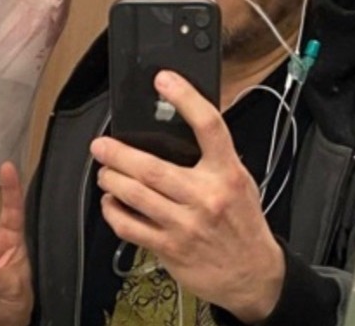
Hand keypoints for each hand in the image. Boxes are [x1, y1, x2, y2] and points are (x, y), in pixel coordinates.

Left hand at [91, 71, 283, 322]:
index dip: (186, 99)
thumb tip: (177, 127)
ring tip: (104, 172)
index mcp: (227, 174)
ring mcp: (186, 224)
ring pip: (135, 195)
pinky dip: (113, 212)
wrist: (253, 275)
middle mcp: (206, 197)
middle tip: (101, 145)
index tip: (164, 80)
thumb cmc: (242, 224)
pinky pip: (130, 227)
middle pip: (152, 168)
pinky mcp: (170, 248)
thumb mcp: (240, 183)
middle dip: (118, 153)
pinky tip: (111, 202)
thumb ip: (213, 159)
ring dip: (111, 180)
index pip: (209, 127)